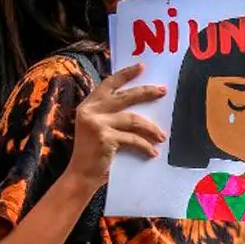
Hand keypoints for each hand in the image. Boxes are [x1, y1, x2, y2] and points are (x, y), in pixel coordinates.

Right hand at [66, 63, 166, 187]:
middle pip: (125, 97)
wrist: (81, 175)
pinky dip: (145, 146)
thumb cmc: (93, 152)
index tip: (142, 67)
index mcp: (88, 105)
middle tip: (163, 91)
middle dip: (147, 92)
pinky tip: (153, 152)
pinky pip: (133, 139)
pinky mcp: (105, 138)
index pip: (109, 84)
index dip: (126, 74)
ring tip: (162, 136)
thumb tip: (141, 103)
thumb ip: (110, 114)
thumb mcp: (97, 127)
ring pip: (133, 119)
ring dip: (151, 128)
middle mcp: (91, 111)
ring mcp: (97, 124)